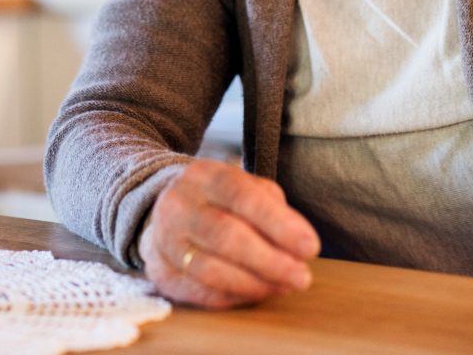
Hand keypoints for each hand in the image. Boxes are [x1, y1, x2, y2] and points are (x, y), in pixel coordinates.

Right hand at [137, 159, 319, 308]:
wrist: (165, 212)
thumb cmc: (218, 201)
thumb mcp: (244, 187)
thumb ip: (272, 208)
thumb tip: (298, 242)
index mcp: (203, 176)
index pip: (242, 196)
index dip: (278, 223)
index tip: (310, 247)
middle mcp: (177, 205)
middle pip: (225, 235)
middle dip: (270, 261)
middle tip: (302, 277)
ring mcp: (164, 241)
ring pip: (211, 270)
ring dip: (254, 283)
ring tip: (283, 286)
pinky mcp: (161, 273)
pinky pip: (200, 292)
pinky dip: (234, 296)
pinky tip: (258, 292)